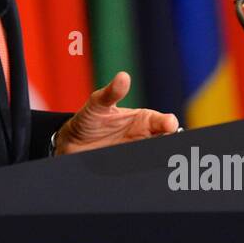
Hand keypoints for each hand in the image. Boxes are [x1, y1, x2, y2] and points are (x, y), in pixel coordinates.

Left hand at [54, 72, 180, 154]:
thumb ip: (111, 93)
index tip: (169, 124)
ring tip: (151, 151)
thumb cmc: (89, 119)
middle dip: (169, 140)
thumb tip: (123, 76)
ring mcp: (137, 150)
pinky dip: (143, 165)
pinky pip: (142, 166)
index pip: (163, 122)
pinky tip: (138, 162)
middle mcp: (145, 136)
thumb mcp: (97, 104)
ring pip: (157, 155)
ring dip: (159, 155)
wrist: (74, 141)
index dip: (168, 123)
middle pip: (165, 140)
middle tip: (165, 139)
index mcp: (144, 119)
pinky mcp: (129, 164)